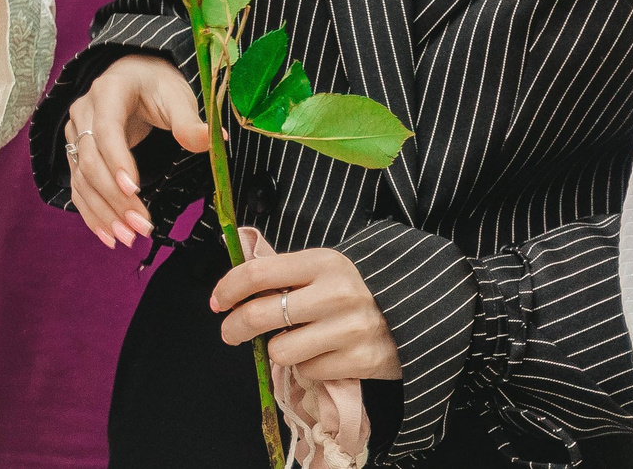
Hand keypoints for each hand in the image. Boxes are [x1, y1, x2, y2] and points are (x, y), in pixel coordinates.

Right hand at [64, 53, 209, 247]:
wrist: (134, 76)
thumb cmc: (157, 85)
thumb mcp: (177, 95)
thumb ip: (189, 120)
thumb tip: (216, 140)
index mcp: (109, 91)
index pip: (106, 128)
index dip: (117, 160)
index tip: (135, 190)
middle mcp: (84, 111)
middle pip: (90, 159)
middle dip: (114, 197)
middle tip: (141, 227)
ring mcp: (76, 132)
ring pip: (81, 177)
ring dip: (103, 211)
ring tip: (127, 238)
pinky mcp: (77, 152)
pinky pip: (77, 185)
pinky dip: (90, 212)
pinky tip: (107, 234)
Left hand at [213, 245, 400, 380]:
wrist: (415, 314)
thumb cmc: (356, 290)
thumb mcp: (323, 269)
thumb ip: (285, 276)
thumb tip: (234, 290)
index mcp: (321, 262)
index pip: (257, 273)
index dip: (228, 288)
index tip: (218, 302)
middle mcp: (334, 293)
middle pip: (259, 315)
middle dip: (235, 327)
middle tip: (229, 333)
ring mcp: (348, 329)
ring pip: (280, 351)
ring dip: (279, 350)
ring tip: (293, 342)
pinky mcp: (359, 361)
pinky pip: (308, 370)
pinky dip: (307, 366)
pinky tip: (322, 353)